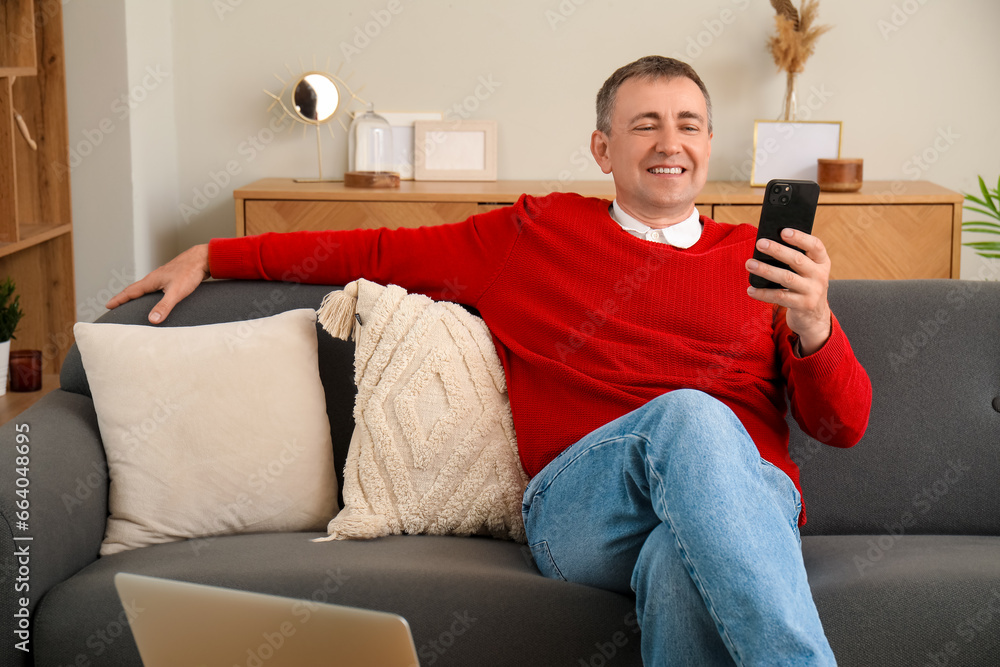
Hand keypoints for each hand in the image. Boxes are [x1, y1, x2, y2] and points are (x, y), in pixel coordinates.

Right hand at [106, 244, 210, 323]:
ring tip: (132, 302)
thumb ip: (164, 306)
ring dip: (137, 294)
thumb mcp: (176, 292)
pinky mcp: (173, 278)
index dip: (119, 299)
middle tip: (115, 305)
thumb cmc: (190, 272)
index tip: (108, 305)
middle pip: (135, 289)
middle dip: (124, 297)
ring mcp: (164, 277)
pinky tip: (156, 297)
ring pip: (146, 287)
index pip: (130, 292)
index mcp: (152, 280)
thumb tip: (152, 320)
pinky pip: (157, 287)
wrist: (203, 258)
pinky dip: (150, 293)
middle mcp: (155, 278)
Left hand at [745, 229, 831, 355]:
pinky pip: (779, 297)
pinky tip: (751, 289)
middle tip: (760, 243)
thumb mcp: (807, 272)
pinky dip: (763, 293)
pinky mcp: (803, 306)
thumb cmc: (804, 286)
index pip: (815, 246)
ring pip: (786, 278)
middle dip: (777, 250)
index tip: (783, 231)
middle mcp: (820, 276)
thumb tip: (768, 245)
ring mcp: (813, 292)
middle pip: (797, 260)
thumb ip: (795, 260)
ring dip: (766, 270)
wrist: (814, 317)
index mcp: (822, 262)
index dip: (800, 237)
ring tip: (749, 264)